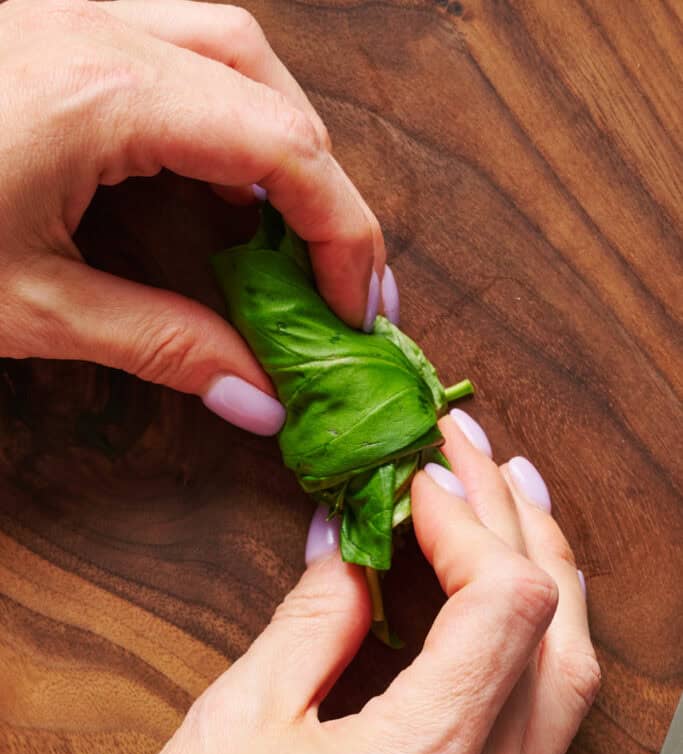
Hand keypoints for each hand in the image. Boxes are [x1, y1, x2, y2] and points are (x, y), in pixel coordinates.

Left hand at [0, 0, 388, 434]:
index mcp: (104, 90)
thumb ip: (160, 345)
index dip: (343, 235)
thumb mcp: (29, 306)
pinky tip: (210, 179)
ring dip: (276, 136)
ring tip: (285, 229)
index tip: (355, 310)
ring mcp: (69, 13)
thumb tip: (257, 397)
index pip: (284, 151)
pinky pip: (169, 47)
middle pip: (269, 83)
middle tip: (335, 274)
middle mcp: (99, 25)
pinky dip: (215, 113)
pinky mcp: (44, 30)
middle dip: (324, 183)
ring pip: (226, 46)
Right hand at [3, 414, 598, 753]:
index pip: (506, 602)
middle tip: (478, 457)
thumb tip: (350, 541)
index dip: (470, 519)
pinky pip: (538, 723)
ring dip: (546, 581)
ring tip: (513, 503)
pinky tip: (498, 594)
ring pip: (568, 682)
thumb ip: (318, 614)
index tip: (420, 475)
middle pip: (558, 633)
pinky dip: (529, 642)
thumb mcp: (242, 714)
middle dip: (521, 526)